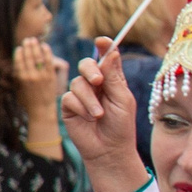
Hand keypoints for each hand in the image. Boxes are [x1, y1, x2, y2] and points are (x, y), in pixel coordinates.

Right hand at [14, 36, 68, 118]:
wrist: (42, 110)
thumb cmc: (28, 101)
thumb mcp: (18, 89)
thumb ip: (17, 76)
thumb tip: (16, 63)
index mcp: (21, 79)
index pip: (19, 62)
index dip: (19, 53)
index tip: (19, 48)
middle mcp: (31, 76)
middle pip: (28, 57)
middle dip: (28, 46)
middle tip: (28, 39)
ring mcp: (42, 76)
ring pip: (38, 57)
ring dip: (36, 46)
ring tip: (34, 40)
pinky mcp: (51, 77)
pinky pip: (49, 61)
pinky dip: (47, 52)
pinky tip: (45, 45)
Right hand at [63, 38, 151, 191]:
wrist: (109, 150)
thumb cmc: (121, 126)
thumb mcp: (122, 99)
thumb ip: (114, 76)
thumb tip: (111, 51)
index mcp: (112, 79)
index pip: (106, 57)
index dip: (104, 47)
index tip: (103, 41)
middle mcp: (95, 84)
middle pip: (86, 64)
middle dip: (91, 70)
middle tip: (99, 81)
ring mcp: (81, 95)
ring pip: (77, 82)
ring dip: (89, 99)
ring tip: (99, 115)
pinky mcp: (69, 106)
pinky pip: (69, 97)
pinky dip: (80, 107)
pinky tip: (88, 119)